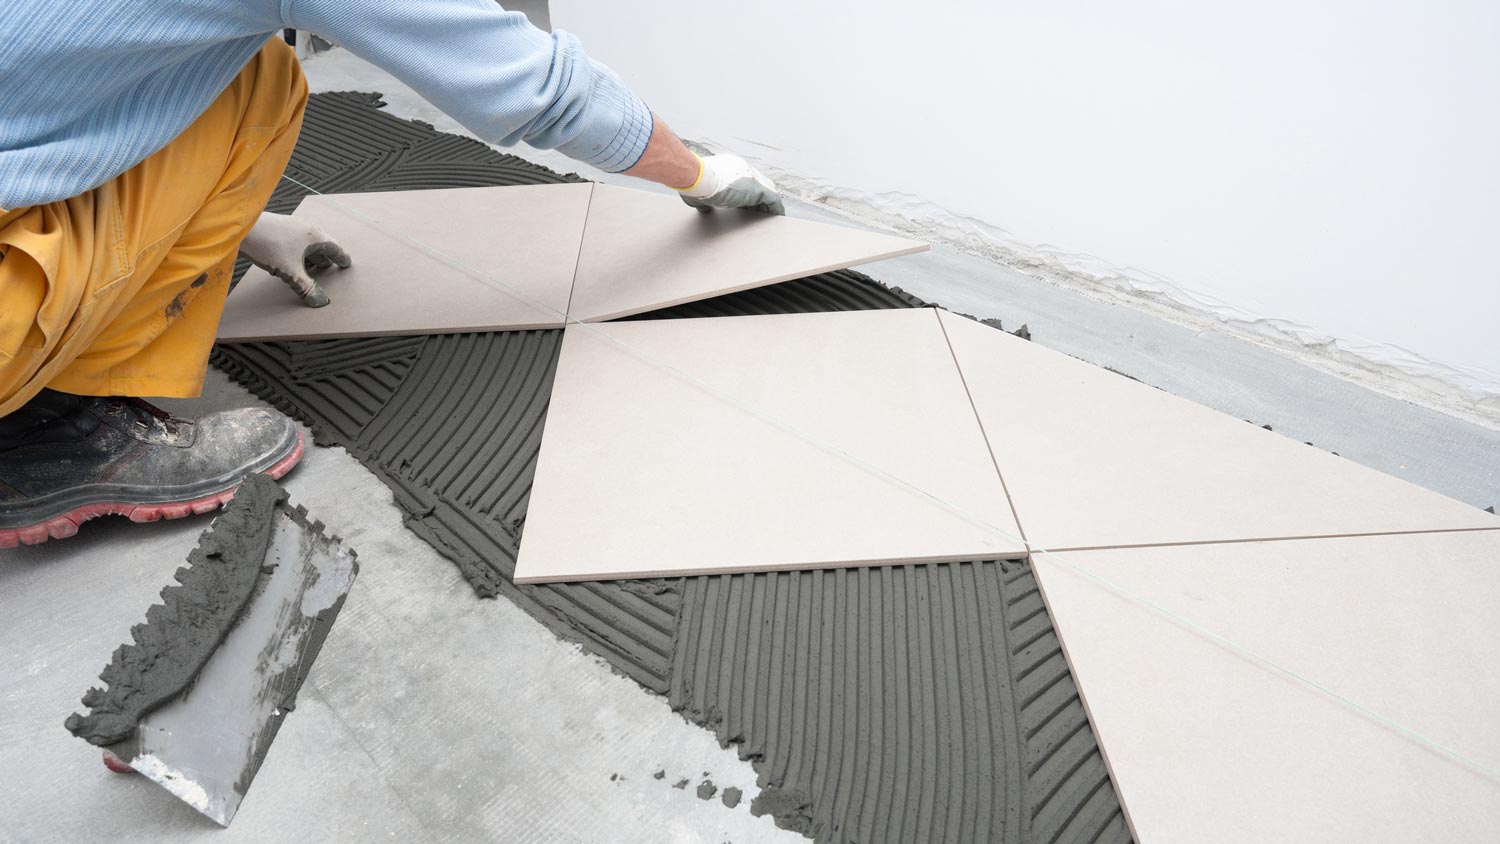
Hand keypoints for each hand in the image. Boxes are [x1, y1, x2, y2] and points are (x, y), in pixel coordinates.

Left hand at [237, 212, 351, 307]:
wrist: (241, 228)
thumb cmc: (268, 245)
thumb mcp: (290, 272)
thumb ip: (306, 287)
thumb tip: (320, 301)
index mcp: (314, 236)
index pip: (335, 247)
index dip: (341, 257)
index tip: (346, 263)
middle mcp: (305, 227)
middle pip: (322, 244)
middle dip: (326, 257)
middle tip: (329, 267)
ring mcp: (291, 225)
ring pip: (307, 242)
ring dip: (311, 254)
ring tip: (310, 266)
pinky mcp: (279, 227)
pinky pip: (295, 240)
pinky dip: (298, 251)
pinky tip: (290, 259)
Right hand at [677, 154, 784, 215]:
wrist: (694, 176)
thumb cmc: (693, 182)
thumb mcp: (699, 193)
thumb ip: (705, 200)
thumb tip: (704, 208)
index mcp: (730, 168)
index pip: (744, 181)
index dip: (746, 195)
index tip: (747, 206)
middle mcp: (743, 169)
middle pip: (757, 184)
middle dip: (758, 199)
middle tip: (759, 212)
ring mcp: (751, 177)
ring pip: (767, 191)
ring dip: (768, 204)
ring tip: (770, 217)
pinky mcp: (756, 188)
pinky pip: (772, 199)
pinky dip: (775, 208)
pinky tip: (776, 217)